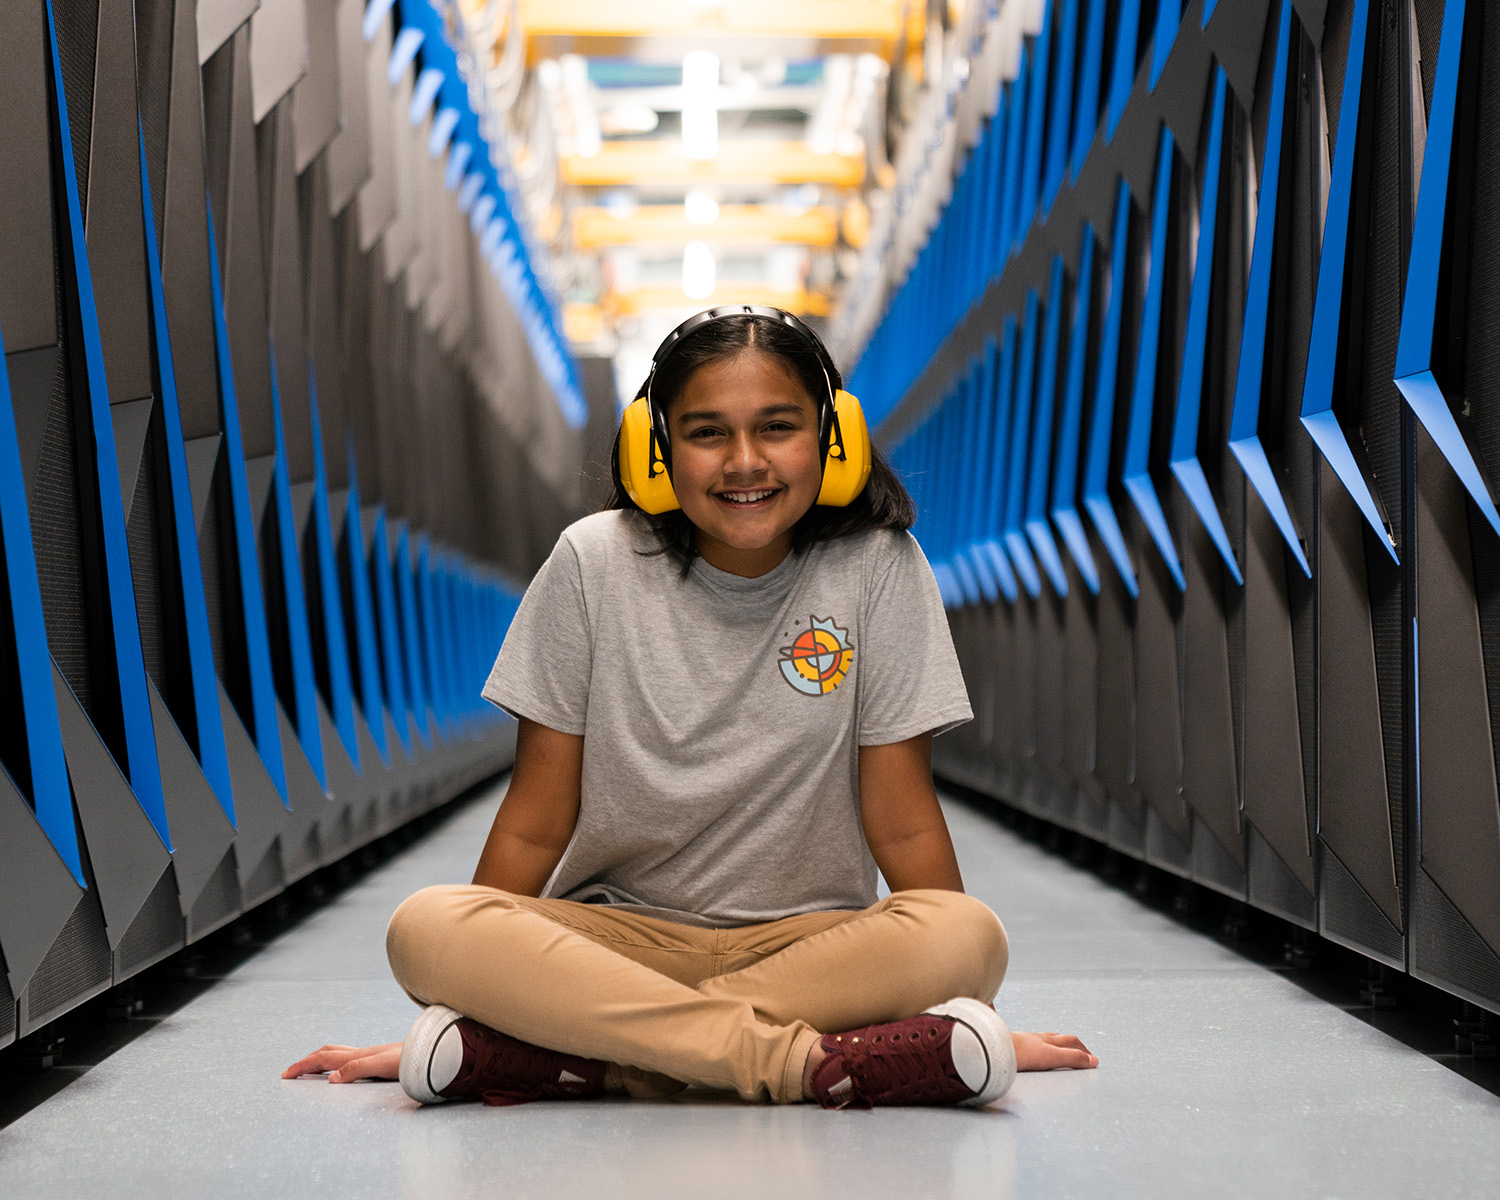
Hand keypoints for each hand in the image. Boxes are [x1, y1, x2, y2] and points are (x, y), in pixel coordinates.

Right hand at [282, 1042, 402, 1082]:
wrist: (433, 1052)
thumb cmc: (410, 1060)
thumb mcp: (383, 1066)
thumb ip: (358, 1069)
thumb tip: (331, 1079)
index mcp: (358, 1056)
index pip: (324, 1059)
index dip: (303, 1066)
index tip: (286, 1075)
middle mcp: (362, 1053)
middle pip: (327, 1053)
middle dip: (307, 1061)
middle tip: (291, 1071)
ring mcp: (370, 1054)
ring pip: (338, 1053)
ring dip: (319, 1058)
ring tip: (309, 1066)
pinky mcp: (378, 1059)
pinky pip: (349, 1058)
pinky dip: (335, 1061)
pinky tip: (341, 1068)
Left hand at [1011, 1030, 1097, 1070]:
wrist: (995, 1048)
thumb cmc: (1021, 1053)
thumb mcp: (1052, 1057)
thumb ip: (1072, 1059)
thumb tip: (1093, 1061)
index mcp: (1048, 1041)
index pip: (1071, 1042)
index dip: (1083, 1051)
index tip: (1092, 1059)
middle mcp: (1037, 1038)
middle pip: (1059, 1038)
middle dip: (1072, 1044)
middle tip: (1080, 1050)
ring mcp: (1024, 1040)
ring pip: (1043, 1038)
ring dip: (1054, 1042)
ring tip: (1057, 1044)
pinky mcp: (1012, 1045)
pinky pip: (1028, 1043)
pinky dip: (1037, 1044)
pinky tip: (1030, 1047)